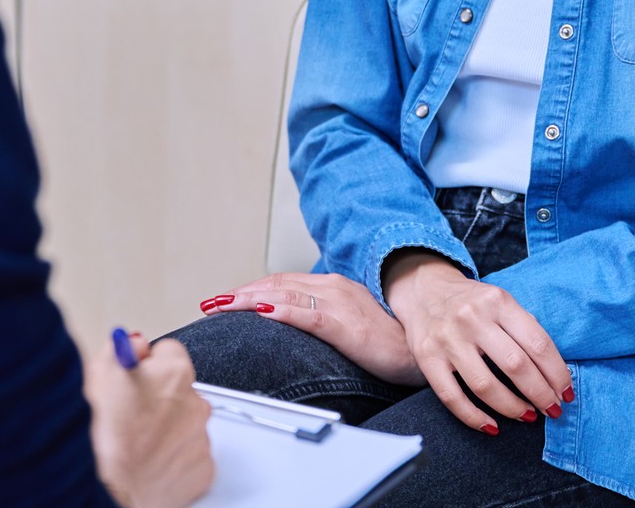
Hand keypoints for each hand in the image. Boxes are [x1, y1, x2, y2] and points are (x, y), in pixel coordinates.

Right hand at [84, 333, 214, 507]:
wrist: (110, 487)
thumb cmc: (101, 435)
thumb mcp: (98, 373)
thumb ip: (122, 348)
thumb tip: (134, 343)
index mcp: (173, 373)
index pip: (168, 351)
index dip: (147, 364)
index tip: (136, 376)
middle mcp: (195, 403)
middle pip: (180, 389)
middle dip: (160, 397)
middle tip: (131, 413)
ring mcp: (200, 438)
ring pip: (186, 423)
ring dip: (167, 428)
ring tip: (137, 442)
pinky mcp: (202, 470)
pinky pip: (191, 455)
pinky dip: (175, 457)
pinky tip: (150, 460)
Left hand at [199, 273, 423, 387]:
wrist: (423, 350)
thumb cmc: (389, 342)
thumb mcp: (350, 326)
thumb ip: (323, 319)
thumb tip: (293, 324)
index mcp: (332, 287)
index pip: (282, 284)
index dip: (251, 290)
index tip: (226, 300)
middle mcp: (332, 287)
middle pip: (276, 285)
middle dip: (240, 294)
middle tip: (212, 304)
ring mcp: (339, 302)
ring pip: (284, 294)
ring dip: (249, 299)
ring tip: (223, 306)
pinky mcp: (345, 322)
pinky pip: (307, 313)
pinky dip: (281, 309)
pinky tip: (261, 311)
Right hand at [380, 252, 573, 434]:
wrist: (423, 289)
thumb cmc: (471, 301)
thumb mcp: (500, 301)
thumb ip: (524, 328)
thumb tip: (554, 373)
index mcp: (497, 301)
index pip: (537, 343)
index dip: (557, 374)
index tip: (566, 393)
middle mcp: (471, 318)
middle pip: (516, 366)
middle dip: (541, 395)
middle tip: (552, 410)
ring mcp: (447, 338)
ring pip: (485, 386)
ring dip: (513, 408)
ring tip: (527, 416)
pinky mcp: (427, 357)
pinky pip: (452, 396)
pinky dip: (474, 418)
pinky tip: (492, 426)